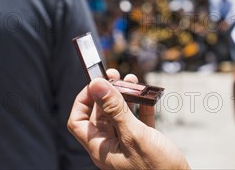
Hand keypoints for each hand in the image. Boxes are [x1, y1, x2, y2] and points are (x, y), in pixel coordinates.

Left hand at [68, 69, 189, 169]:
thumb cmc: (156, 168)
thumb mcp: (134, 134)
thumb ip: (115, 109)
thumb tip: (97, 85)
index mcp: (101, 148)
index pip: (78, 121)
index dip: (83, 100)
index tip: (96, 83)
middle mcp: (111, 146)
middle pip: (100, 114)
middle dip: (107, 92)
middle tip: (116, 75)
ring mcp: (126, 143)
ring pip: (119, 114)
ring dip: (125, 95)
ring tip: (133, 80)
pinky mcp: (143, 141)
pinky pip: (137, 118)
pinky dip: (141, 105)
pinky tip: (148, 96)